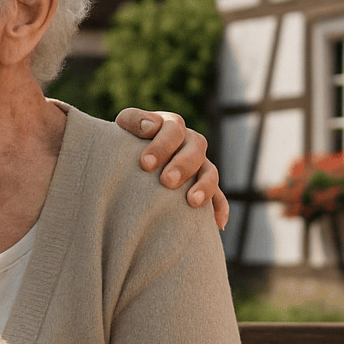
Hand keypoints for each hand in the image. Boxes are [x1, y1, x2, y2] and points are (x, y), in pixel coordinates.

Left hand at [114, 108, 228, 229]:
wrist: (128, 161)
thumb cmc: (124, 142)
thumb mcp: (124, 126)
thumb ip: (133, 120)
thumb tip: (150, 127)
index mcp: (172, 126)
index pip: (174, 129)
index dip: (162, 145)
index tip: (145, 164)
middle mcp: (189, 143)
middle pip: (196, 149)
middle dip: (182, 165)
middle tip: (166, 182)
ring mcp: (199, 165)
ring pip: (210, 172)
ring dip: (204, 186)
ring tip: (192, 202)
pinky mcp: (203, 187)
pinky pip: (218, 197)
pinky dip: (219, 208)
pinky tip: (217, 223)